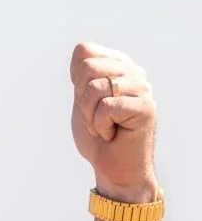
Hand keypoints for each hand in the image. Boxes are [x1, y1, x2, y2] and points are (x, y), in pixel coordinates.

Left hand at [71, 42, 156, 203]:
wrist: (113, 170)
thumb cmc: (98, 138)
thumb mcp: (81, 101)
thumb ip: (81, 75)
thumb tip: (81, 50)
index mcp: (116, 65)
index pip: (84, 51)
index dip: (76, 80)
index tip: (87, 102)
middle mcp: (132, 71)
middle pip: (87, 67)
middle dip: (81, 99)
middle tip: (96, 117)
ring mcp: (141, 87)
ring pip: (95, 87)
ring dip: (91, 116)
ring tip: (105, 126)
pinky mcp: (145, 106)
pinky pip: (106, 107)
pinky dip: (101, 126)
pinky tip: (113, 134)